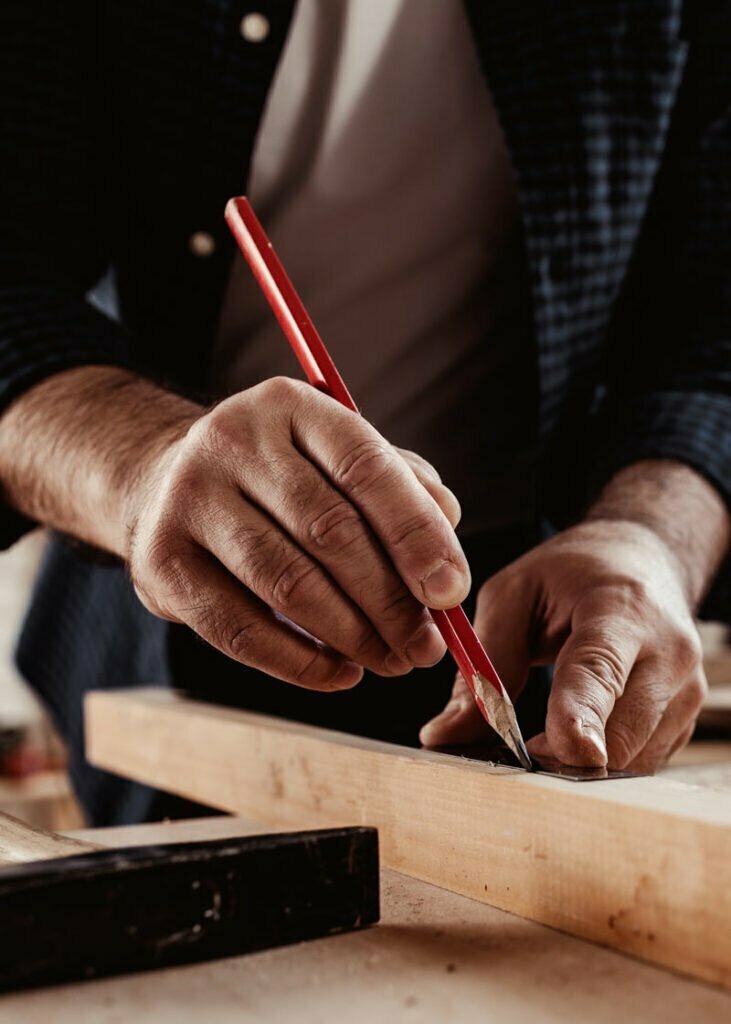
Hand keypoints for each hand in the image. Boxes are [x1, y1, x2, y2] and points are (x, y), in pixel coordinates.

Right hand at [127, 376, 469, 690]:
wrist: (162, 487)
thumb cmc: (276, 480)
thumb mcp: (335, 459)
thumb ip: (400, 491)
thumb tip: (446, 555)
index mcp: (290, 406)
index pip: (365, 467)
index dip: (415, 534)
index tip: (450, 592)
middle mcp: (233, 441)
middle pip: (329, 530)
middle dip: (390, 600)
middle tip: (426, 646)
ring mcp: (189, 500)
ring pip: (287, 583)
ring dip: (352, 635)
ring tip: (391, 661)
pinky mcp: (161, 563)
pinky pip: (240, 629)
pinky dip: (300, 662)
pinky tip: (340, 672)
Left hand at [420, 520, 706, 769]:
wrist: (642, 561)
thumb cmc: (572, 575)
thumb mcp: (513, 594)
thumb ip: (485, 664)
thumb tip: (446, 735)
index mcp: (622, 610)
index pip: (601, 671)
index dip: (581, 715)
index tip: (566, 750)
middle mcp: (667, 654)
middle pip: (619, 733)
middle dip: (561, 755)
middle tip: (515, 750)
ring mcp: (685, 691)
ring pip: (629, 760)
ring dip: (577, 764)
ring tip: (544, 734)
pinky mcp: (685, 719)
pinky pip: (639, 761)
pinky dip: (599, 760)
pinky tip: (574, 733)